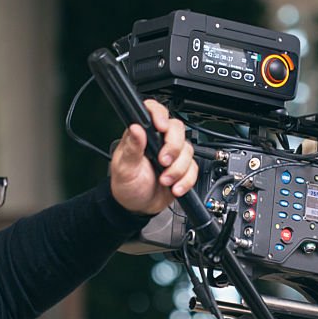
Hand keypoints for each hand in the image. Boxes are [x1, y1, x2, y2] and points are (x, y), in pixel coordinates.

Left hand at [109, 100, 197, 214]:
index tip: (161, 128)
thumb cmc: (126, 185)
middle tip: (163, 161)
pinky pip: (193, 169)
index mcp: (142, 134)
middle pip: (177, 129)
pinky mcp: (183, 168)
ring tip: (164, 180)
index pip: (153, 112)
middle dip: (173, 147)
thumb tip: (135, 128)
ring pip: (187, 150)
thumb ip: (131, 148)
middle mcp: (158, 140)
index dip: (159, 115)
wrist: (138, 207)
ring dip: (178, 169)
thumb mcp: (124, 168)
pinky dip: (186, 180)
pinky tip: (174, 187)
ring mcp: (172, 154)